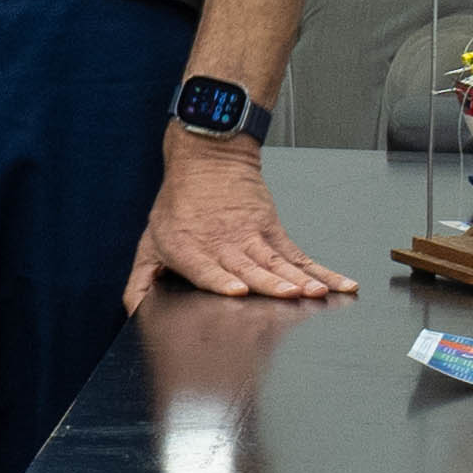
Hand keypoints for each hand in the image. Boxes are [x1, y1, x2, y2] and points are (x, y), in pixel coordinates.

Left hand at [128, 138, 357, 311]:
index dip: (221, 280)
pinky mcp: (273, 232)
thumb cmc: (178, 206)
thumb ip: (140, 281)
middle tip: (289, 295)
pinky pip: (299, 257)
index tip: (238, 290)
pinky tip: (339, 284)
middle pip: (249, 268)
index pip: (206, 268)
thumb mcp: (149, 243)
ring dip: (300, 279)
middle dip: (270, 284)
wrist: (208, 160)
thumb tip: (133, 312)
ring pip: (278, 262)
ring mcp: (252, 238)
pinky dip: (322, 271)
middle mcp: (223, 245)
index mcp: (189, 249)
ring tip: (317, 291)